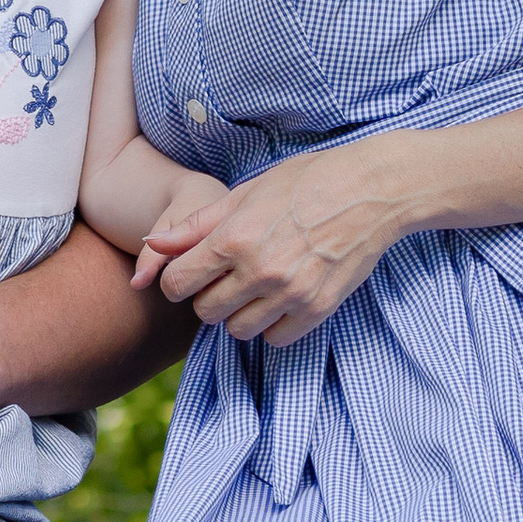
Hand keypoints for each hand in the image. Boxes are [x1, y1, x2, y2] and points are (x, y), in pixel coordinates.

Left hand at [145, 140, 403, 344]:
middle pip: (205, 312)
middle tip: (227, 278)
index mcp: (234, 238)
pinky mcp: (317, 309)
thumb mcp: (245, 194)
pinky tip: (280, 298)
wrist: (369, 190)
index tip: (192, 274)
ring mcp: (289, 293)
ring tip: (255, 287)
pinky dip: (273, 324)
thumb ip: (196, 225)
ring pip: (238, 331)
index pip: (178, 284)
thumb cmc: (304, 182)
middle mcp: (258, 270)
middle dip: (208, 297)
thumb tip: (153, 244)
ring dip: (239, 314)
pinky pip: (275, 338)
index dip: (178, 281)